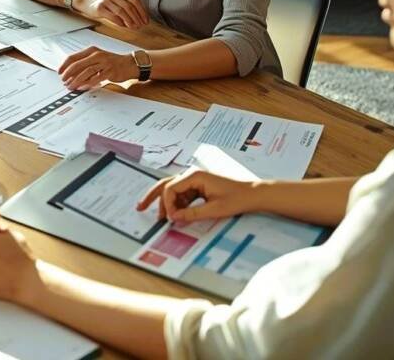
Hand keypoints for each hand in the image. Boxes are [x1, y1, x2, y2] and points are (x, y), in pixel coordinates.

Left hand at [59, 46, 138, 89]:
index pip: (73, 57)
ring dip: (76, 80)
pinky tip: (83, 87)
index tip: (60, 72)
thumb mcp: (97, 59)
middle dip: (68, 74)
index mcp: (91, 50)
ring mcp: (104, 62)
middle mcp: (97, 55)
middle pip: (78, 64)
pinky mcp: (110, 71)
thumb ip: (85, 64)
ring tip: (71, 86)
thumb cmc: (112, 62)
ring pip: (86, 71)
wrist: (129, 64)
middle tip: (64, 81)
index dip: (64, 65)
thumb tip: (70, 74)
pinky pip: (96, 78)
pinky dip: (88, 83)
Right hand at [73, 0, 148, 29]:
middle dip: (137, 18)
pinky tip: (123, 26)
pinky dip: (120, 22)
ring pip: (122, 12)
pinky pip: (112, 16)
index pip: (135, 1)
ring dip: (129, 21)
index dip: (142, 12)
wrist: (87, 1)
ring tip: (133, 27)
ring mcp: (106, 0)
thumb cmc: (105, 2)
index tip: (146, 20)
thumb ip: (128, 4)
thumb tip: (141, 18)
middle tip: (140, 25)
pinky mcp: (99, 8)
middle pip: (129, 7)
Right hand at [136, 170, 254, 221]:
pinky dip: (177, 204)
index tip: (170, 218)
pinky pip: (183, 195)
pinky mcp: (199, 187)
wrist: (253, 195)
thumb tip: (174, 218)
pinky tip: (176, 214)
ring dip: (166, 203)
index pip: (171, 188)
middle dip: (153, 197)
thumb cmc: (236, 199)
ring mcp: (195, 180)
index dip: (167, 204)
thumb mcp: (214, 209)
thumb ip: (192, 213)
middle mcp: (192, 175)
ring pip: (173, 191)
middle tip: (140, 207)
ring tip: (160, 217)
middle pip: (166, 185)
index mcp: (194, 176)